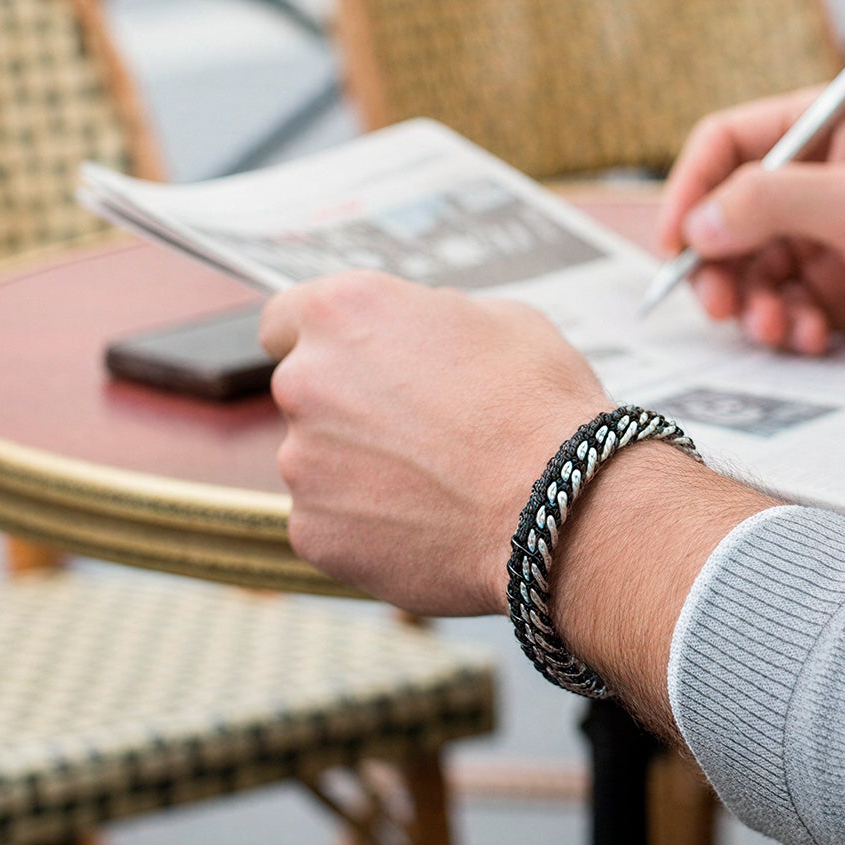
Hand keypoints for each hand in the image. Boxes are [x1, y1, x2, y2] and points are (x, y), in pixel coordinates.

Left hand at [262, 270, 770, 732]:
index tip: (352, 361)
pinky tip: (427, 522)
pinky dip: (367, 524)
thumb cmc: (539, 402)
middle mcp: (306, 381)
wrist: (558, 507)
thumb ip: (431, 323)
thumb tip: (418, 342)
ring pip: (318, 461)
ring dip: (360, 468)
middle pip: (305, 392)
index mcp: (345, 311)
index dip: (326, 341)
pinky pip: (331, 521)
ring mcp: (302, 463)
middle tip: (419, 428)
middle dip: (349, 407)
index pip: (286, 318)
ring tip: (436, 483)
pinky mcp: (313, 532)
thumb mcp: (500, 319)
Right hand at [656, 93, 844, 372]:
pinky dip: (788, 328)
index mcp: (824, 128)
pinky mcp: (844, 293)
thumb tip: (694, 225)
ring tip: (779, 330)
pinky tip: (814, 339)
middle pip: (727, 217)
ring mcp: (830, 239)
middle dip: (719, 264)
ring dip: (754, 305)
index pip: (726, 144)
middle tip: (720, 306)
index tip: (676, 243)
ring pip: (752, 271)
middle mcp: (819, 180)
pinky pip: (786, 309)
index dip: (690, 189)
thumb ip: (769, 202)